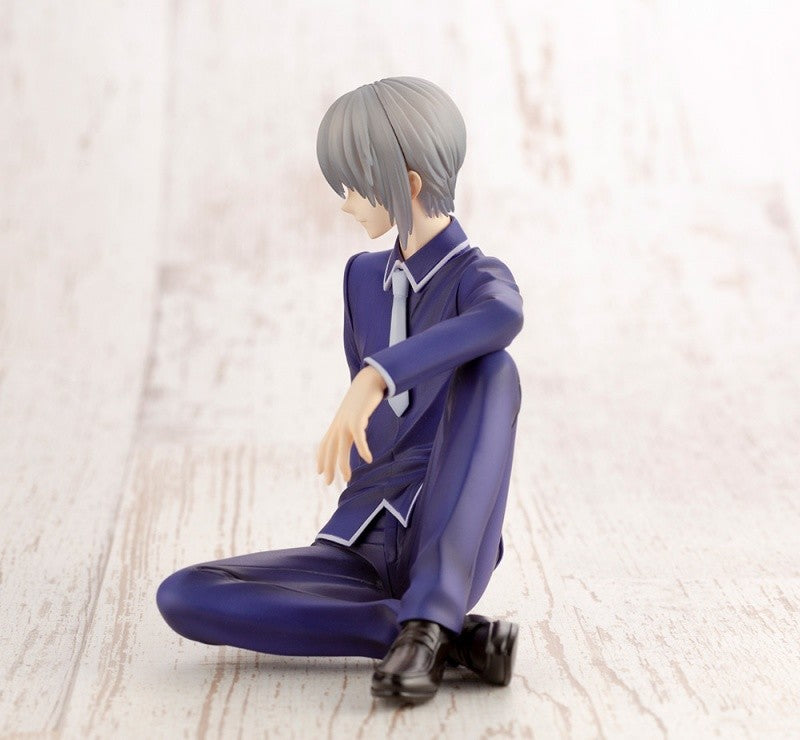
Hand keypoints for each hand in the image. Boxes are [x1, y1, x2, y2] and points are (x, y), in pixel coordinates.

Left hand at [317, 365, 386, 484]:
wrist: (370, 379)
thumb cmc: (364, 396)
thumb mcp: (354, 411)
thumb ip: (352, 421)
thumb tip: (356, 431)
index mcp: (337, 423)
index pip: (324, 444)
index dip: (321, 459)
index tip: (319, 473)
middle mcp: (339, 424)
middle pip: (330, 449)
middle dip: (328, 467)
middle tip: (328, 483)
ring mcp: (347, 421)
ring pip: (342, 448)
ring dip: (343, 465)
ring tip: (347, 479)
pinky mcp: (358, 418)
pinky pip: (359, 438)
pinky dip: (362, 449)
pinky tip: (367, 459)